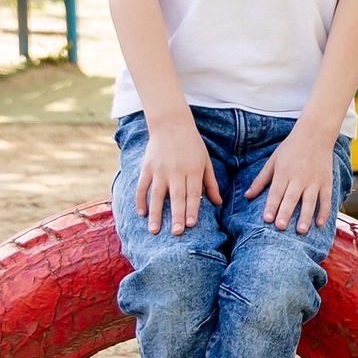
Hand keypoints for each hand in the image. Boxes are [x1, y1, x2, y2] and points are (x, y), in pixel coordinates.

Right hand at [135, 120, 219, 235]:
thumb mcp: (205, 161)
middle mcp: (176, 170)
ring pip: (156, 195)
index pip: (193, 193)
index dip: (192, 209)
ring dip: (155, 214)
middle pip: (176, 197)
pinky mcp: (146, 167)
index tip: (191, 225)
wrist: (171, 124)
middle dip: (176, 216)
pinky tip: (141, 213)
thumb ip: (211, 183)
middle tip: (176, 233)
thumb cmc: (192, 145)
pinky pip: (142, 186)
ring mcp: (159, 169)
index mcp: (193, 169)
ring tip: (154, 231)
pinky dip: (140, 200)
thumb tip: (218, 203)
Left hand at [246, 126, 338, 233]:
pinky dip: (324, 211)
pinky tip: (320, 223)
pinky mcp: (326, 181)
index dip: (271, 205)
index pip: (276, 192)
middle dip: (285, 213)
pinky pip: (326, 198)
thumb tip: (247, 196)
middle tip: (280, 227)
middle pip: (291, 198)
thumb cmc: (290, 148)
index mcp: (284, 172)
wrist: (315, 134)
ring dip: (306, 216)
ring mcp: (314, 180)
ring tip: (301, 231)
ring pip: (310, 201)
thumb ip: (260, 180)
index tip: (267, 219)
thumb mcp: (273, 161)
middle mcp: (299, 177)